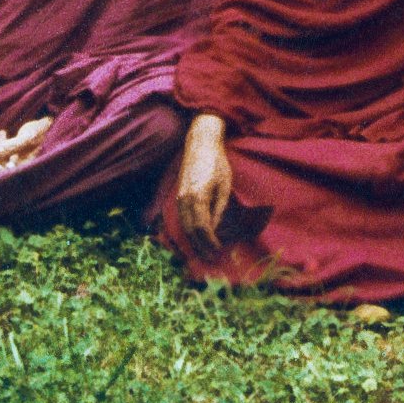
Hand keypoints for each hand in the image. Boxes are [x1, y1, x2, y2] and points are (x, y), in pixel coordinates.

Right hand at [176, 117, 233, 241]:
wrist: (200, 144)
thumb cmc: (217, 163)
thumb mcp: (224, 186)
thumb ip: (219, 209)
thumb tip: (215, 229)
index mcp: (198, 197)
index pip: (202, 228)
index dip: (209, 242)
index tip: (218, 251)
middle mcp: (184, 199)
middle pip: (190, 230)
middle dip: (199, 246)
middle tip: (210, 258)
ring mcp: (179, 197)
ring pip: (183, 226)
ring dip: (192, 241)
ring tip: (202, 252)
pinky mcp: (178, 196)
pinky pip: (181, 218)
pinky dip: (187, 231)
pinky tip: (194, 238)